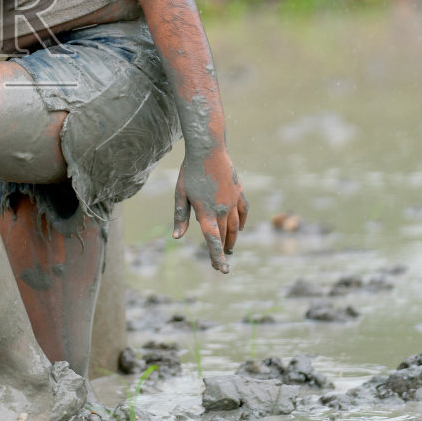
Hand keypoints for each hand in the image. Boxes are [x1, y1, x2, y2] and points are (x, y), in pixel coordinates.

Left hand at [173, 147, 247, 273]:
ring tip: (230, 248)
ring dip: (233, 239)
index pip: (212, 240)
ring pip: (236, 226)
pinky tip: (241, 228)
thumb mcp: (180, 194)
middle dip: (223, 250)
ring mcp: (232, 201)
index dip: (217, 257)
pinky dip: (243, 222)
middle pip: (225, 235)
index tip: (222, 270)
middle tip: (222, 262)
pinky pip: (244, 211)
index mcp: (206, 212)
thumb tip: (177, 237)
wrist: (209, 150)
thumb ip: (180, 217)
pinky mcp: (238, 192)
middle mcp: (222, 210)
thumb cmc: (190, 171)